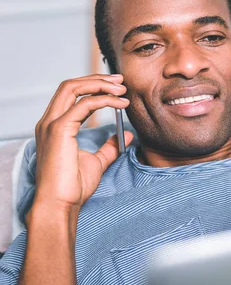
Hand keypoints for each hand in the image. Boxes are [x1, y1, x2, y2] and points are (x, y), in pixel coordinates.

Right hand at [32, 74, 133, 213]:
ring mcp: (51, 124)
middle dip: (97, 79)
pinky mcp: (59, 130)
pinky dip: (104, 100)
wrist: (60, 204)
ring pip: (73, 88)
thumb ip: (110, 147)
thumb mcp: (96, 162)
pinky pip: (84, 105)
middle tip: (121, 81)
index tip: (117, 87)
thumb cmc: (72, 187)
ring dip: (100, 84)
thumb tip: (127, 135)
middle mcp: (49, 121)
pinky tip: (121, 104)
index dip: (94, 86)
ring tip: (122, 90)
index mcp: (54, 126)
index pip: (71, 94)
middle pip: (70, 85)